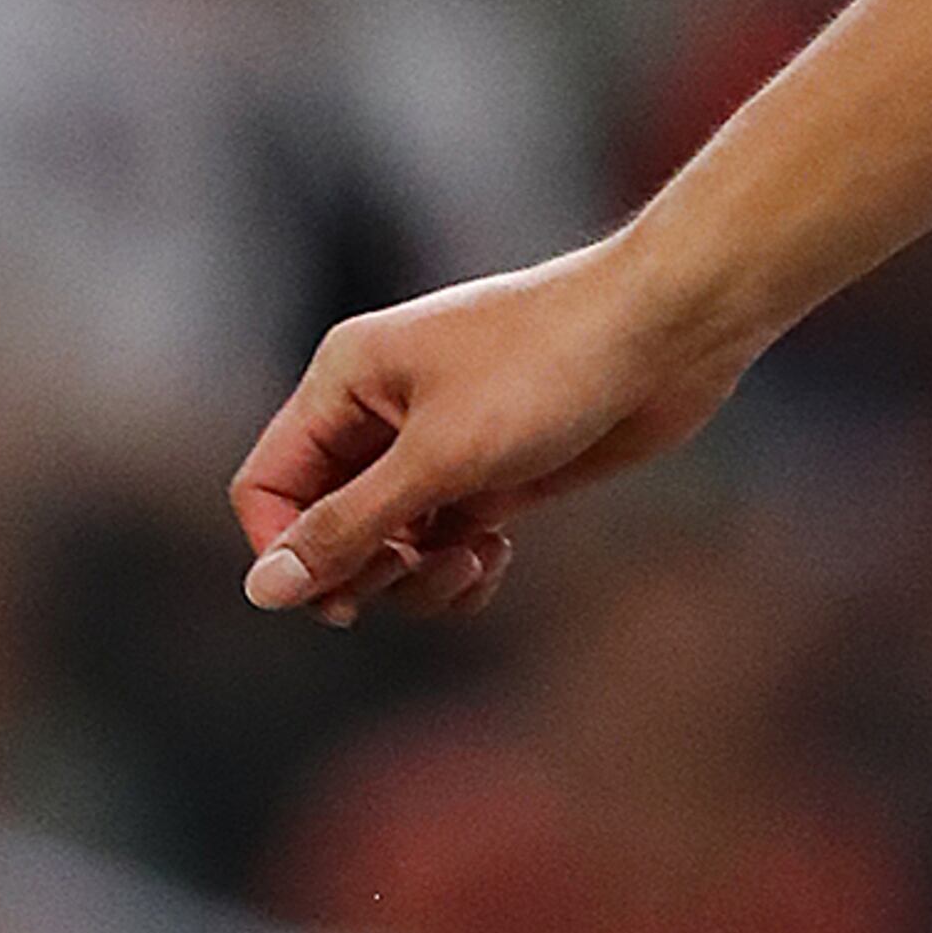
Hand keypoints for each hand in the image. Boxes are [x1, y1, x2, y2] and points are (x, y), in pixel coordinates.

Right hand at [230, 235, 750, 629]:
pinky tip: (500, 554)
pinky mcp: (494, 477)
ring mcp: (439, 448)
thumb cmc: (548, 370)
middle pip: (327, 527)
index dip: (288, 552)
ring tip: (477, 560)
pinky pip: (445, 549)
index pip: (268, 488)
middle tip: (417, 569)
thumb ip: (347, 528)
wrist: (668, 334)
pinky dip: (463, 570)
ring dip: (421, 579)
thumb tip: (263, 591)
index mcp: (343, 382)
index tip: (340, 598)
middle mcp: (381, 413)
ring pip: (391, 549)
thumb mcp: (438, 459)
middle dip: (366, 568)